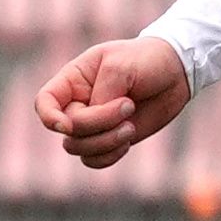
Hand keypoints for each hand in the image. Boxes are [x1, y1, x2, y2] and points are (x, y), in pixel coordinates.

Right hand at [31, 34, 189, 169]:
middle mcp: (77, 104)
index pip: (44, 102)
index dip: (49, 118)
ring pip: (79, 148)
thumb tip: (95, 122)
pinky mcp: (110, 139)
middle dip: (98, 123)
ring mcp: (93, 124)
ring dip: (106, 142)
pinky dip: (110, 156)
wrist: (176, 71)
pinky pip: (95, 160)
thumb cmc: (145, 60)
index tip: (67, 125)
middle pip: (68, 129)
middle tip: (129, 104)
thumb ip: (102, 94)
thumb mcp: (120, 66)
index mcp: (72, 80)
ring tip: (130, 125)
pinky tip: (128, 139)